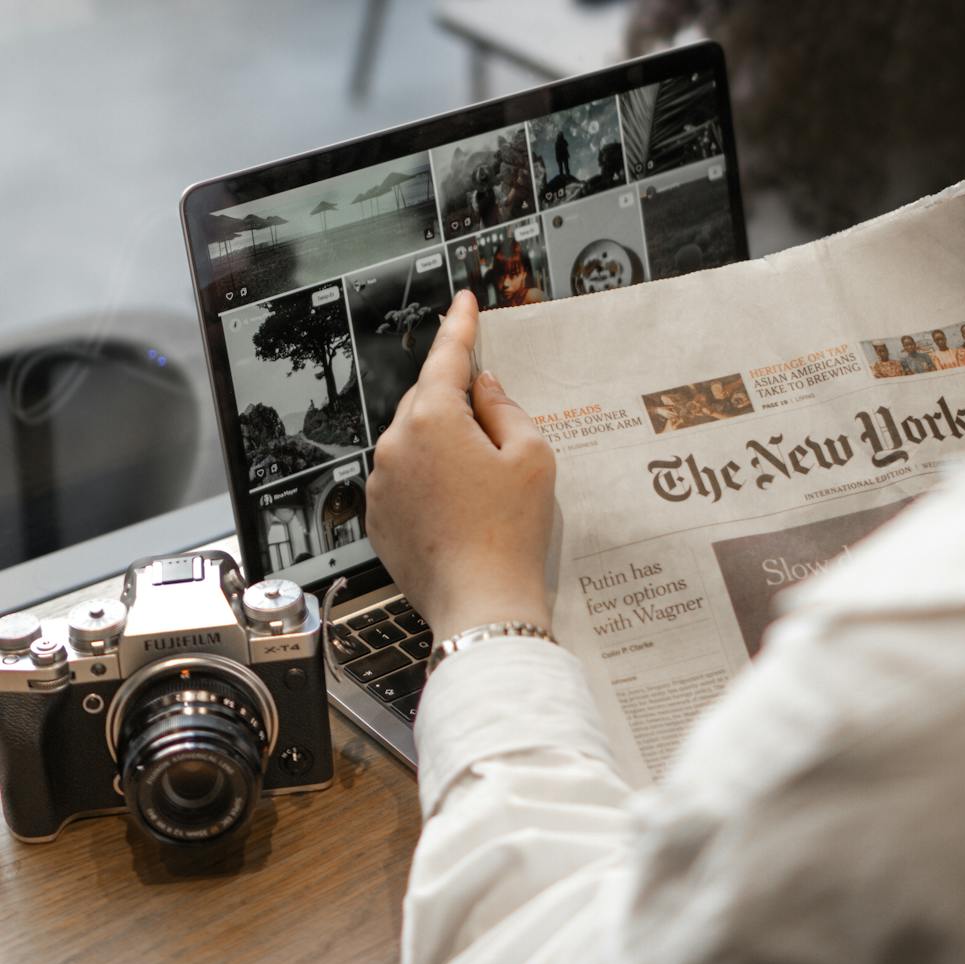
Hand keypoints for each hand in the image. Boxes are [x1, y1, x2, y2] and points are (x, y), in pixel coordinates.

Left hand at [366, 291, 555, 642]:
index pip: (447, 357)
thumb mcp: (531, 457)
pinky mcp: (378, 517)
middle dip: (456, 400)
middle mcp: (395, 444)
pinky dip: (425, 477)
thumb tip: (484, 388)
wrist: (482, 605)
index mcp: (433, 419)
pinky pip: (402, 478)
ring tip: (480, 482)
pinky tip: (457, 505)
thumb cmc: (511, 533)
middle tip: (492, 423)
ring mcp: (381, 483)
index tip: (463, 303)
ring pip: (412, 440)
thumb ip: (505, 407)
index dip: (460, 326)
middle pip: (427, 400)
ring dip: (441, 444)